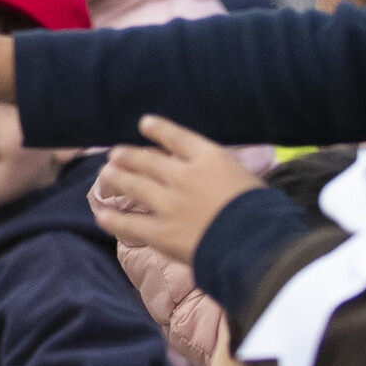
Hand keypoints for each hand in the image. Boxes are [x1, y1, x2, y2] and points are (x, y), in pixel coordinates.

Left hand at [91, 115, 262, 264]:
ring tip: (106, 175)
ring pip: (135, 186)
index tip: (144, 123)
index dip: (158, 129)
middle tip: (115, 153)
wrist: (257, 242)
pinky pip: (131, 224)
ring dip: (118, 179)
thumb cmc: (264, 211)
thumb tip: (219, 173)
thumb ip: (225, 172)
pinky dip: (114, 220)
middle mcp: (183, 175)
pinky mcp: (162, 232)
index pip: (176, 137)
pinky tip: (101, 216)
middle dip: (129, 155)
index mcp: (209, 158)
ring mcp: (170, 203)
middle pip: (148, 160)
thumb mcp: (248, 178)